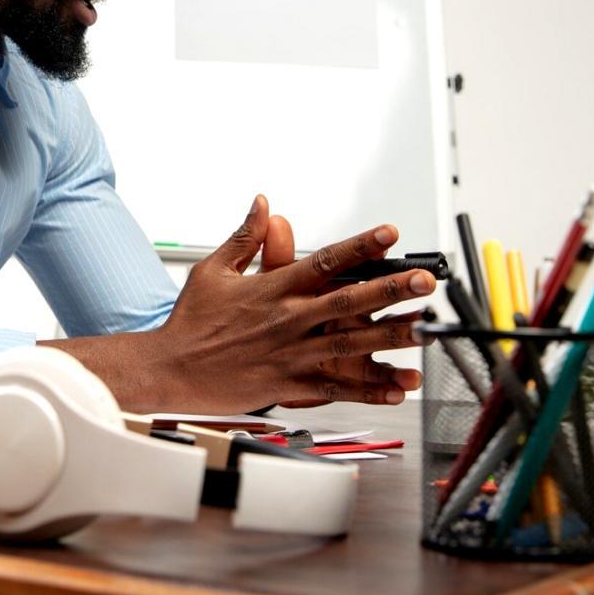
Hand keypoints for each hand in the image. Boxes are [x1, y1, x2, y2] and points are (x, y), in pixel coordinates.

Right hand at [142, 195, 432, 412]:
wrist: (169, 369)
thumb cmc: (190, 321)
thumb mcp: (213, 269)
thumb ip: (245, 237)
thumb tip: (263, 204)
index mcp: (274, 288)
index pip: (326, 261)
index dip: (361, 246)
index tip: (389, 234)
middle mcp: (288, 319)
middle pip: (349, 301)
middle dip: (391, 290)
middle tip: (424, 282)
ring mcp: (291, 354)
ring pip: (351, 344)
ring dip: (390, 337)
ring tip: (424, 331)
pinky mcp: (289, 385)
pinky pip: (336, 388)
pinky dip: (368, 389)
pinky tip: (396, 389)